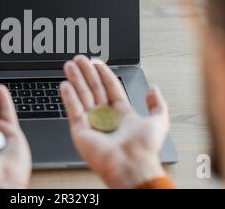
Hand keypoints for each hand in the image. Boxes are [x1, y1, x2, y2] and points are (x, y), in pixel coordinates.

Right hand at [60, 55, 169, 188]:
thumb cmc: (144, 148)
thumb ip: (157, 104)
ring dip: (75, 80)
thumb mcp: (159, 121)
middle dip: (86, 73)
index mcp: (121, 114)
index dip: (103, 74)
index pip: (110, 88)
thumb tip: (154, 89)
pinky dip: (69, 97)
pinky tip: (65, 84)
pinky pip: (73, 110)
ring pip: (82, 96)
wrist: (132, 165)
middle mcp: (105, 117)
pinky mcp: (80, 130)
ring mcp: (92, 123)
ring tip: (69, 65)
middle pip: (94, 89)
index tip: (96, 61)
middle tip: (79, 59)